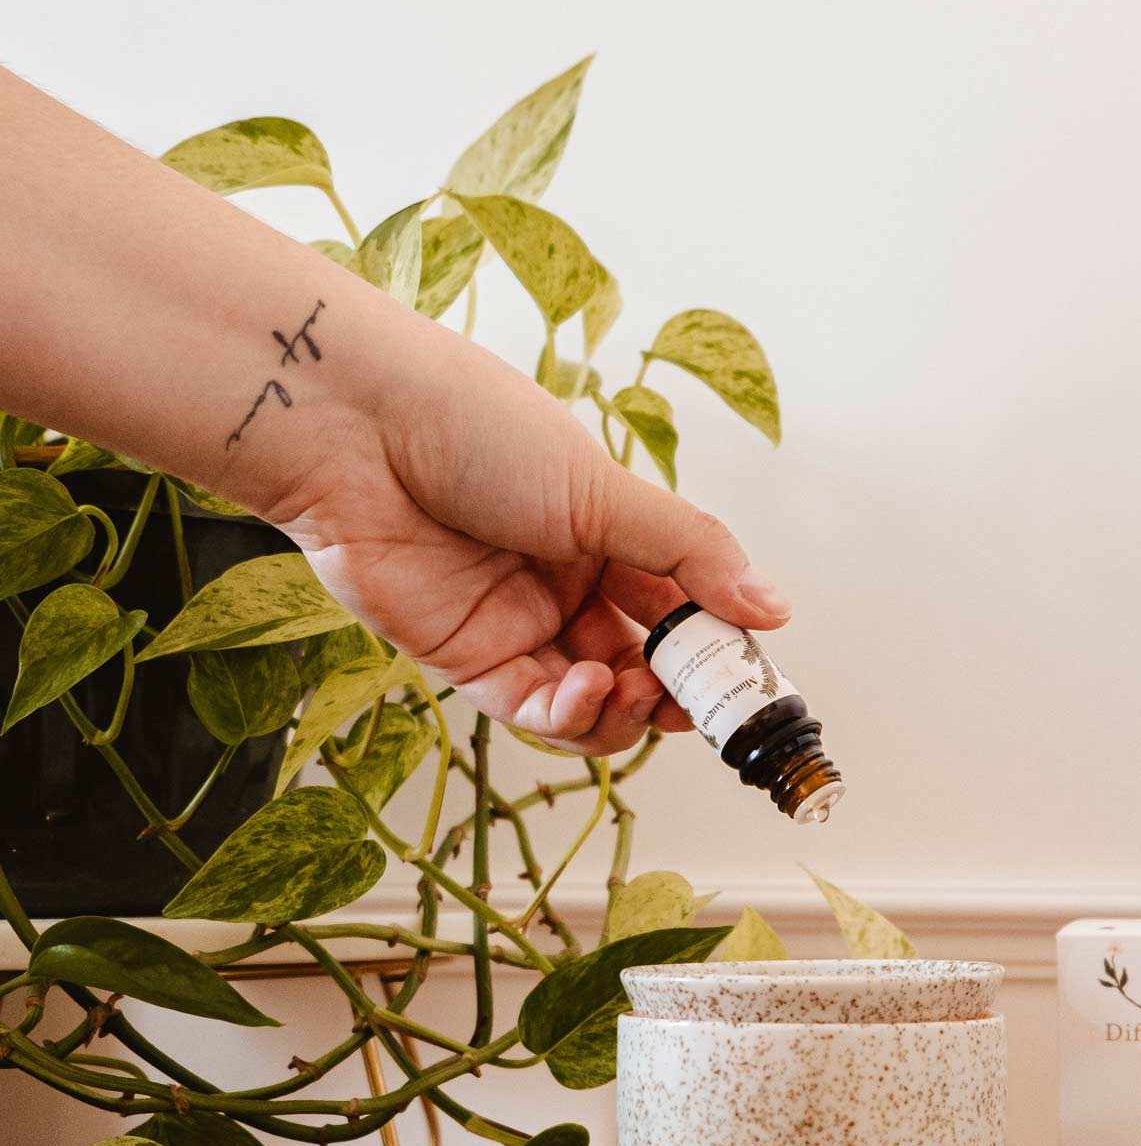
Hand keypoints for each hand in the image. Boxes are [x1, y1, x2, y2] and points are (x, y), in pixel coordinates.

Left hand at [265, 331, 789, 754]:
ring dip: (623, 710)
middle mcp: (564, 581)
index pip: (680, 605)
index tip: (747, 667)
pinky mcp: (465, 658)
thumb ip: (692, 554)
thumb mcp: (606, 491)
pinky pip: (532, 712)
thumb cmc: (475, 431)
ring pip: (591, 703)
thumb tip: (775, 608)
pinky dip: (568, 714)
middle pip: (640, 663)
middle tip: (700, 698)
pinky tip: (583, 686)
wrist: (359, 432)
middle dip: (675, 690)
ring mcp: (516, 623)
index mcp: (605, 532)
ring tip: (633, 691)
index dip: (714, 643)